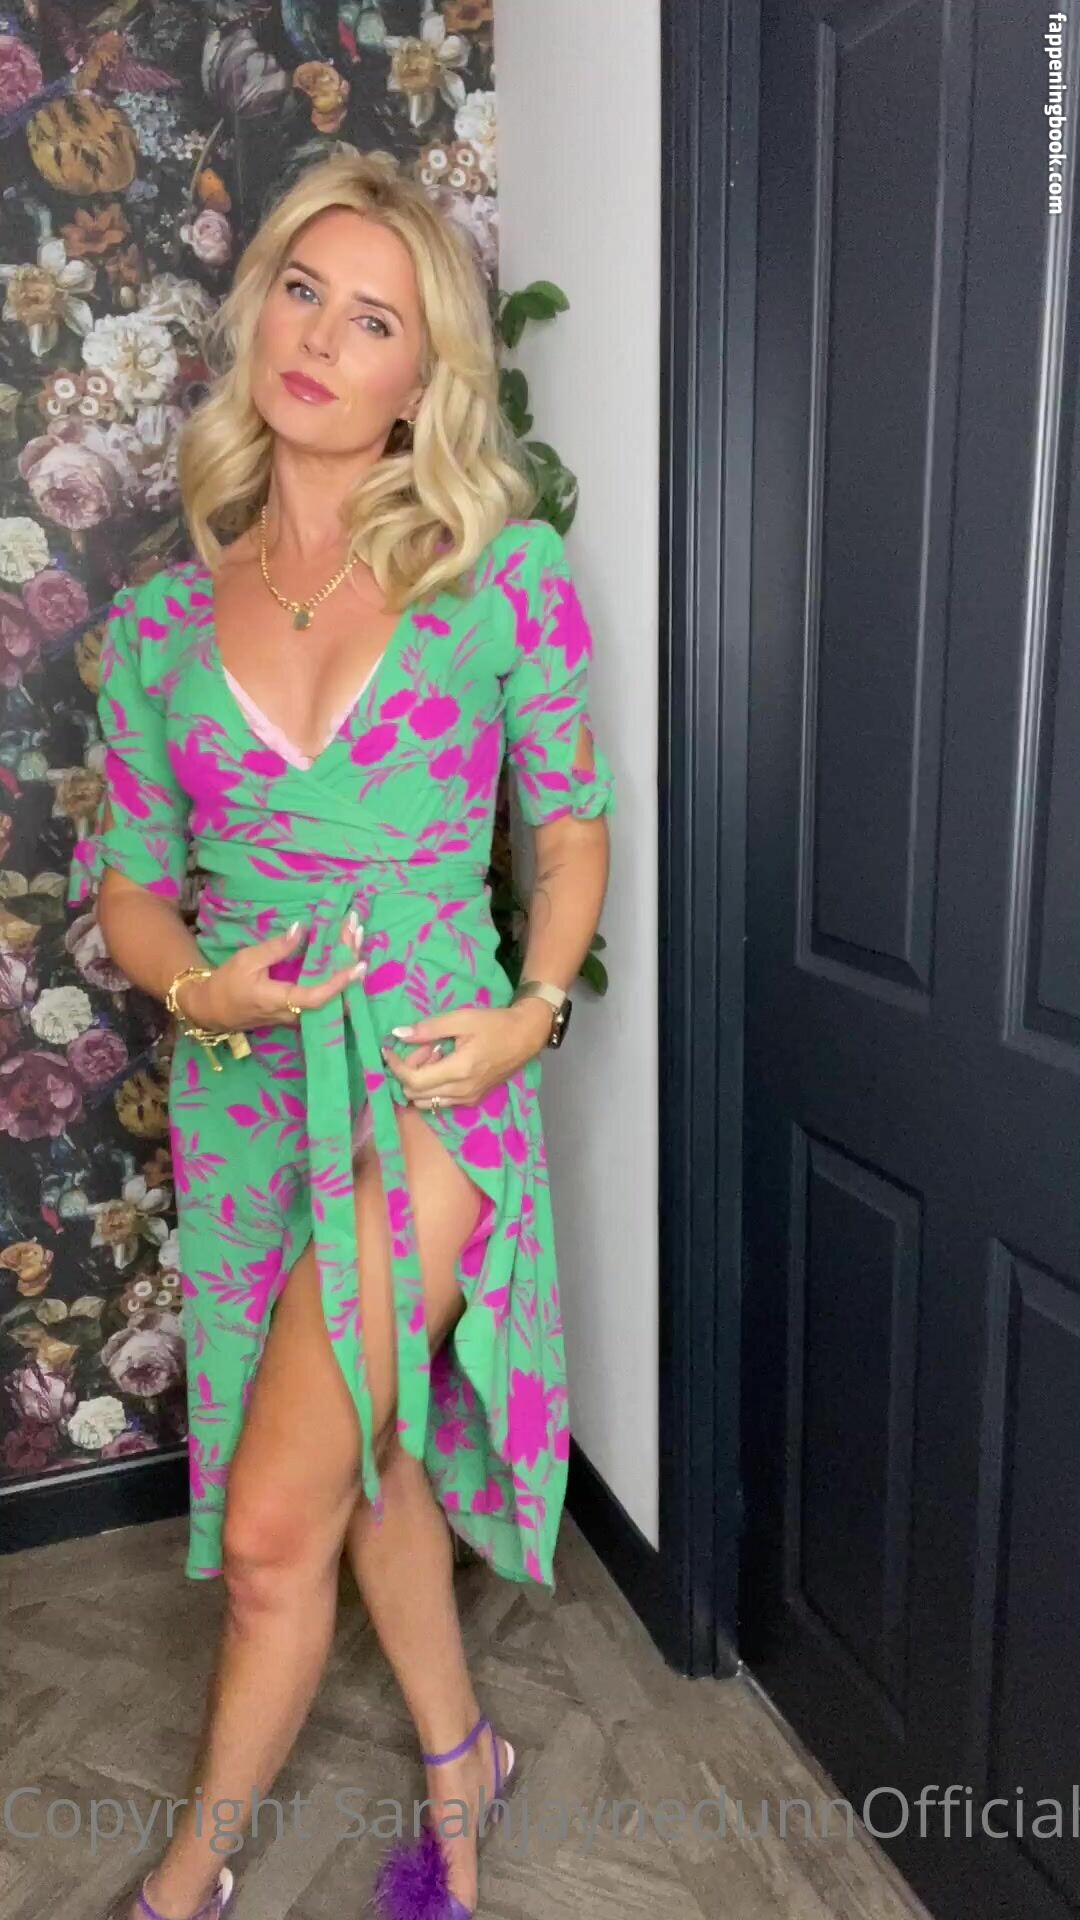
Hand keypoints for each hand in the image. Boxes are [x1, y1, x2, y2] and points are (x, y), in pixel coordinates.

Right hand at [180, 915, 366, 1031]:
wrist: (212, 1010)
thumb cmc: (227, 984)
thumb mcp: (246, 961)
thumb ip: (275, 948)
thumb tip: (301, 929)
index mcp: (280, 1001)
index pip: (317, 996)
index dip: (340, 983)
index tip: (359, 965)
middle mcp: (295, 1013)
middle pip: (332, 995)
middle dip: (348, 962)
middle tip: (357, 930)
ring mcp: (298, 1015)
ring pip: (331, 995)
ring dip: (343, 964)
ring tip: (354, 935)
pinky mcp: (298, 1011)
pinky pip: (323, 994)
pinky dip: (335, 971)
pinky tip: (342, 951)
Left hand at [382, 1000, 553, 1109]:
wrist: (525, 1037)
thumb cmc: (494, 1024)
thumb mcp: (461, 1018)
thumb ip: (429, 1029)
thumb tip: (399, 1034)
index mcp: (459, 1070)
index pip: (414, 1080)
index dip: (396, 1067)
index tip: (388, 1051)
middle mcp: (462, 1091)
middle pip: (416, 1094)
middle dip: (407, 1073)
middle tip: (416, 1049)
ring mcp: (467, 1099)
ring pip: (426, 1102)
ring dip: (418, 1083)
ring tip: (430, 1058)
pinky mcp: (472, 1100)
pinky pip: (440, 1102)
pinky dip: (431, 1088)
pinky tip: (441, 1066)